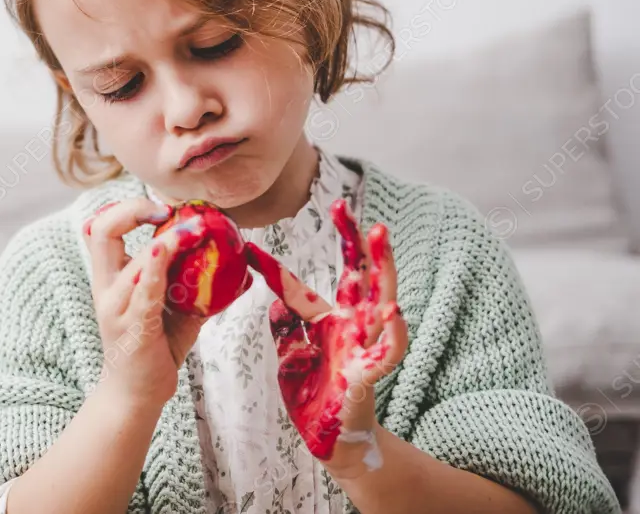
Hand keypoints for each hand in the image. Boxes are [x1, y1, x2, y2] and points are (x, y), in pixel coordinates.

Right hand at [83, 199, 207, 408]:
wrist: (135, 398)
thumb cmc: (154, 350)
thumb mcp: (174, 310)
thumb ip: (196, 286)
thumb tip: (236, 267)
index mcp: (111, 279)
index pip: (101, 228)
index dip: (127, 209)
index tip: (161, 208)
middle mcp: (107, 290)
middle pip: (101, 232)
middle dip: (131, 210)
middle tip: (166, 208)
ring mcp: (117, 310)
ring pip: (131, 261)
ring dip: (166, 240)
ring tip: (195, 228)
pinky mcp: (133, 329)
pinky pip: (143, 292)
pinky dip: (156, 267)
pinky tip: (169, 250)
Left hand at [244, 198, 408, 476]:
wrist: (328, 439)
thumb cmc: (313, 394)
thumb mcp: (290, 355)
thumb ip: (286, 326)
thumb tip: (277, 299)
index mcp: (327, 322)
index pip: (300, 288)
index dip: (275, 269)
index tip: (249, 248)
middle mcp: (349, 326)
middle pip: (356, 275)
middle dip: (354, 241)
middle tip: (346, 207)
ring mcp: (362, 346)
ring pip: (378, 300)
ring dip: (381, 268)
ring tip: (380, 236)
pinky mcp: (369, 373)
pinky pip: (388, 351)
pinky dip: (395, 332)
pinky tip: (395, 311)